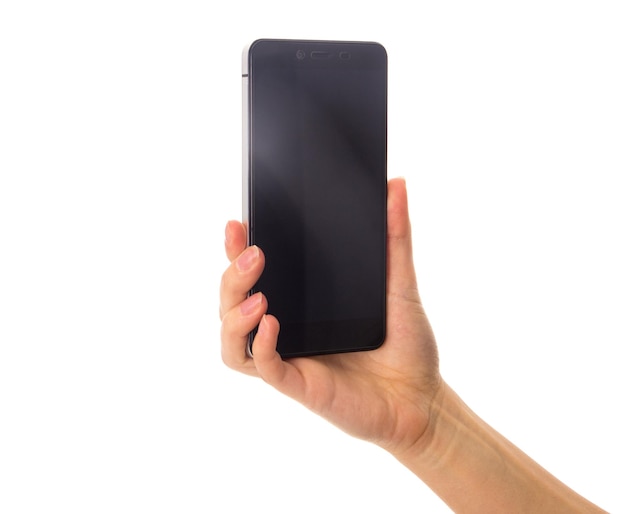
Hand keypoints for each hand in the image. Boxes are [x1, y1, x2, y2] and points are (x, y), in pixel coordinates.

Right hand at [219, 178, 441, 454]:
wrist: (423, 397)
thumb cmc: (406, 343)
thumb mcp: (400, 283)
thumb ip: (394, 237)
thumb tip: (397, 185)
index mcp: (300, 301)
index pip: (255, 272)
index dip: (236, 248)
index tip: (239, 223)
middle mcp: (287, 325)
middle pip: (233, 300)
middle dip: (232, 275)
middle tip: (254, 252)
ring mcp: (290, 356)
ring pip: (232, 338)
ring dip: (234, 313)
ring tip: (259, 295)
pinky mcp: (299, 384)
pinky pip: (263, 367)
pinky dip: (261, 345)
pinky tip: (272, 323)